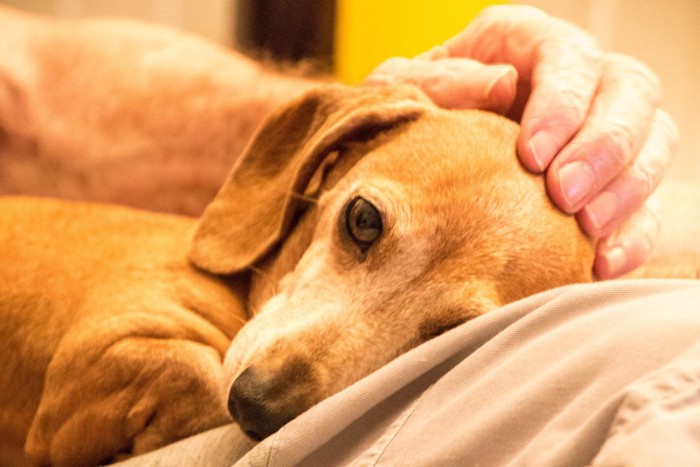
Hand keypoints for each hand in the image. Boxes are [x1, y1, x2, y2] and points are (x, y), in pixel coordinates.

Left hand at [364, 5, 677, 278]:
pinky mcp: (609, 186)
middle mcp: (574, 83)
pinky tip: (601, 263)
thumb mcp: (400, 93)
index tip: (533, 155)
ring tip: (584, 229)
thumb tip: (501, 86)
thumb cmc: (407, 121)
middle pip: (630, 92)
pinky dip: (633, 236)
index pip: (568, 56)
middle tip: (563, 195)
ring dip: (626, 189)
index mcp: (523, 45)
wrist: (411, 166)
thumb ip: (439, 83)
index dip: (563, 103)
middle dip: (604, 147)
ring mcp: (600, 133)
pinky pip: (647, 207)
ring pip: (654, 143)